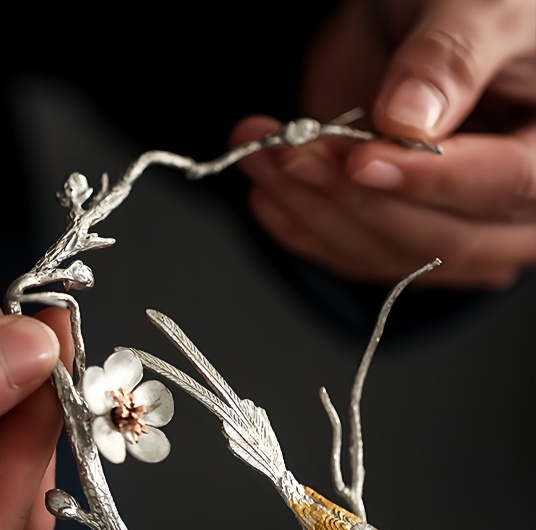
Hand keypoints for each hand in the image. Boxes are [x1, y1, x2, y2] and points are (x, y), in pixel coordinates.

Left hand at [230, 0, 535, 287]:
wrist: (422, 14)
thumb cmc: (475, 1)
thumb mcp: (480, 3)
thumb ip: (452, 56)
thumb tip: (409, 118)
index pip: (504, 186)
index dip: (429, 180)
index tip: (361, 160)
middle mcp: (510, 204)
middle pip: (438, 237)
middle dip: (354, 199)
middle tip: (293, 154)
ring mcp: (453, 224)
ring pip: (388, 254)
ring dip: (314, 213)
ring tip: (266, 160)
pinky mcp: (402, 233)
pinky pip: (356, 256)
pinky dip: (304, 229)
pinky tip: (269, 197)